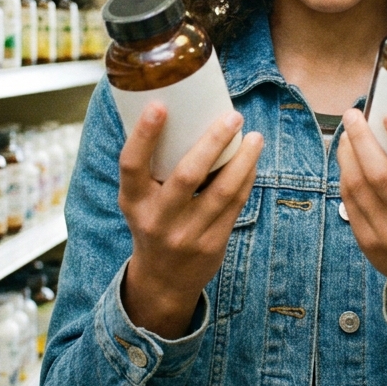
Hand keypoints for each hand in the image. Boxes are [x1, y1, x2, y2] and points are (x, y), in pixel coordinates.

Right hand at [119, 104, 263, 338]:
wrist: (163, 280)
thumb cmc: (153, 221)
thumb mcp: (140, 199)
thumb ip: (153, 167)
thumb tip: (184, 111)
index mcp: (133, 201)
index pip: (131, 165)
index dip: (143, 135)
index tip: (159, 105)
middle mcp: (157, 219)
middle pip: (187, 175)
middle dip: (213, 142)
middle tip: (233, 116)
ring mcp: (186, 234)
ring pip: (221, 191)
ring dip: (243, 160)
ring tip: (255, 136)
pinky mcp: (212, 244)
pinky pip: (235, 205)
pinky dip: (246, 178)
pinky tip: (253, 160)